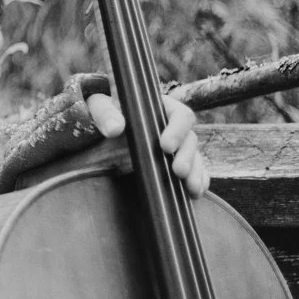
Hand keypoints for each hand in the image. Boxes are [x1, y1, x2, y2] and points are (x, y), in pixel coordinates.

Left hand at [86, 93, 209, 198]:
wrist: (104, 125)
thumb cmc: (105, 111)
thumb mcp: (100, 106)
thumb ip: (105, 113)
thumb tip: (115, 128)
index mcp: (161, 108)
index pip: (181, 115)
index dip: (177, 130)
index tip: (165, 146)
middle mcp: (174, 126)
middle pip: (190, 139)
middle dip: (187, 157)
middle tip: (179, 171)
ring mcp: (177, 145)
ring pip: (195, 157)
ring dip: (196, 173)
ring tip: (192, 188)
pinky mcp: (176, 161)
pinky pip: (196, 171)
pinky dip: (198, 181)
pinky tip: (195, 192)